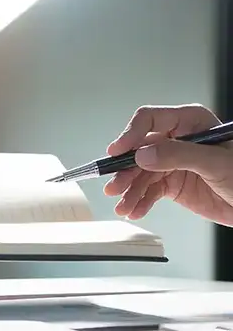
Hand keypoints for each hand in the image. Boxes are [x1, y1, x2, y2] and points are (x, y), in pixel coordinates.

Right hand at [103, 104, 232, 225]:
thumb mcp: (216, 162)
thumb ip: (179, 155)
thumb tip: (143, 154)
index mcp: (188, 123)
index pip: (149, 121)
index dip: (130, 134)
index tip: (117, 151)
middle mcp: (176, 140)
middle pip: (139, 150)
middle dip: (126, 171)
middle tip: (115, 186)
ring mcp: (172, 162)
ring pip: (141, 174)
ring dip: (130, 191)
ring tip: (123, 205)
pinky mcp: (171, 182)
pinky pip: (149, 190)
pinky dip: (140, 201)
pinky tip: (135, 210)